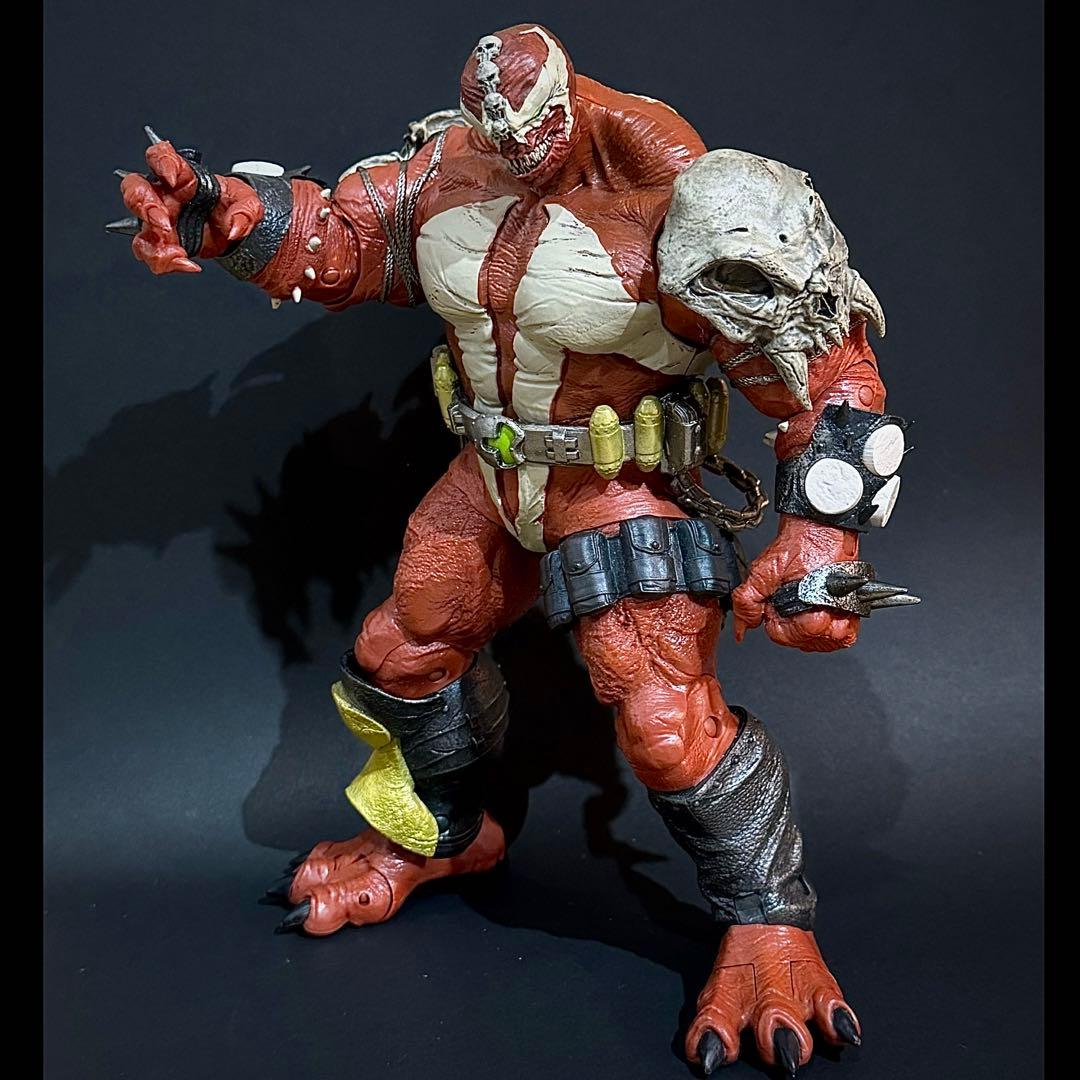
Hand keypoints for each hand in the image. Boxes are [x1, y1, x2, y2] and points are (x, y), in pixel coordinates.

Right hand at [119, 137, 262, 274]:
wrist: (236, 235)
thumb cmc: (234, 208)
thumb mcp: (249, 202)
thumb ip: (246, 211)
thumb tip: (235, 228)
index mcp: (183, 176)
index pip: (160, 157)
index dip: (160, 162)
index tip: (170, 177)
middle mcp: (166, 197)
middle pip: (135, 189)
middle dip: (142, 204)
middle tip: (162, 222)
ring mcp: (162, 221)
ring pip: (139, 229)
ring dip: (153, 244)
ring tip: (177, 253)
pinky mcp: (164, 244)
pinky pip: (152, 254)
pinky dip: (165, 263)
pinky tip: (188, 264)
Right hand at [733, 515, 860, 651]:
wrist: (825, 531)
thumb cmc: (798, 545)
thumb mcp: (762, 573)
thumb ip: (746, 601)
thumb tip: (742, 628)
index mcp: (776, 608)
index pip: (781, 636)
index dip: (795, 630)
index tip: (807, 615)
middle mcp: (798, 613)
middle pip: (804, 641)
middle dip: (815, 629)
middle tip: (821, 610)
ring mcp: (821, 612)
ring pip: (824, 641)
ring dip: (831, 631)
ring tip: (833, 612)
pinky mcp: (842, 609)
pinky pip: (845, 635)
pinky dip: (846, 630)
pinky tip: (843, 616)